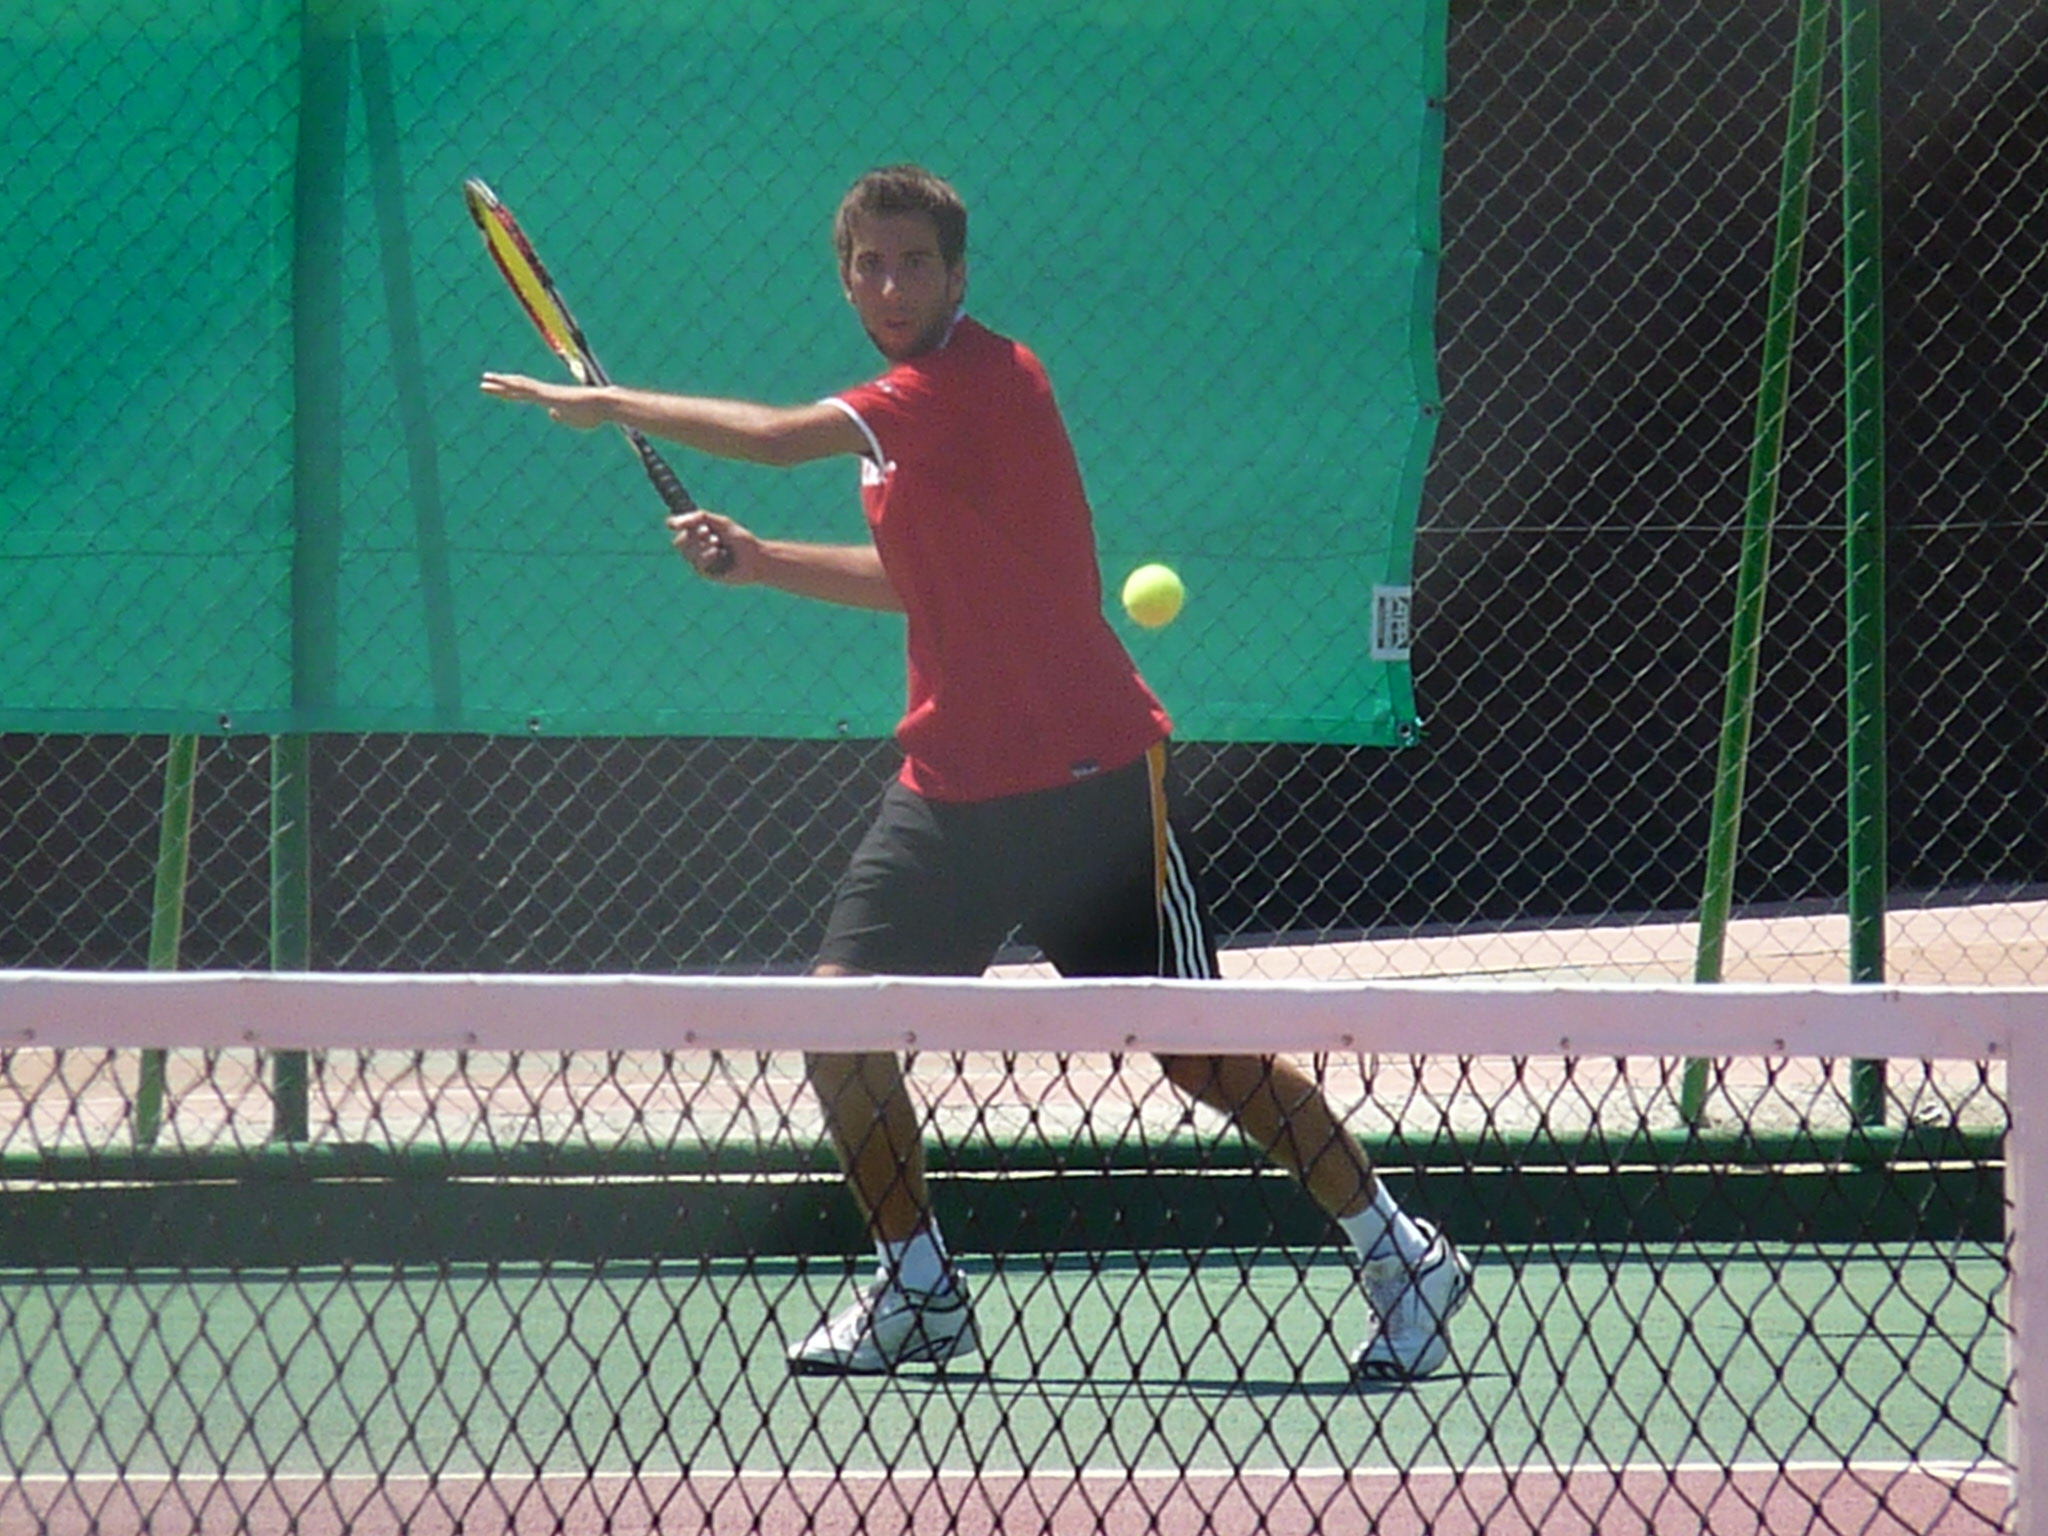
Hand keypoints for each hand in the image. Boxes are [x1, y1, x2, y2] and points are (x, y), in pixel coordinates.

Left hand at [479, 372, 611, 430]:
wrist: (603, 404)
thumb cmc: (593, 414)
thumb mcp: (573, 420)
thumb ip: (561, 416)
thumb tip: (551, 414)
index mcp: (549, 399)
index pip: (525, 395)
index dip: (510, 393)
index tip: (498, 392)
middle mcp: (544, 393)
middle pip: (518, 388)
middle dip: (500, 386)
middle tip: (483, 382)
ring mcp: (545, 392)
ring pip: (519, 385)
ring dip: (501, 384)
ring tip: (484, 380)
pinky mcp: (548, 394)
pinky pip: (528, 388)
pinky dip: (514, 385)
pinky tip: (503, 382)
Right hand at [668, 510, 755, 581]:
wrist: (755, 557)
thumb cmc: (740, 539)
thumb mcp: (719, 522)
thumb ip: (696, 518)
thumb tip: (669, 522)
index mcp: (699, 532)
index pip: (678, 527)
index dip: (677, 524)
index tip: (675, 523)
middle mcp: (697, 547)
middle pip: (678, 542)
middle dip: (692, 536)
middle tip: (707, 531)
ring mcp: (700, 561)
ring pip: (687, 553)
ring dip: (703, 545)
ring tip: (719, 544)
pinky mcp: (705, 573)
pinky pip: (697, 563)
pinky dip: (708, 556)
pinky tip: (720, 554)